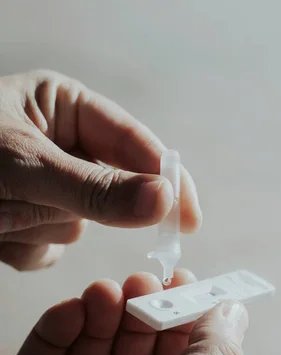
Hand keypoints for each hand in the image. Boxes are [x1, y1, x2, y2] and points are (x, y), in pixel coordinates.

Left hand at [0, 70, 200, 269]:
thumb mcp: (25, 164)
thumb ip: (94, 187)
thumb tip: (165, 200)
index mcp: (63, 106)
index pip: (131, 141)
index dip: (165, 178)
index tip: (188, 218)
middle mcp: (58, 145)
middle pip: (108, 188)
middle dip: (83, 205)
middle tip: (88, 221)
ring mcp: (43, 185)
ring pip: (76, 224)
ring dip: (39, 224)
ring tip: (1, 210)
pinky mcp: (27, 221)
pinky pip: (50, 248)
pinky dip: (24, 247)